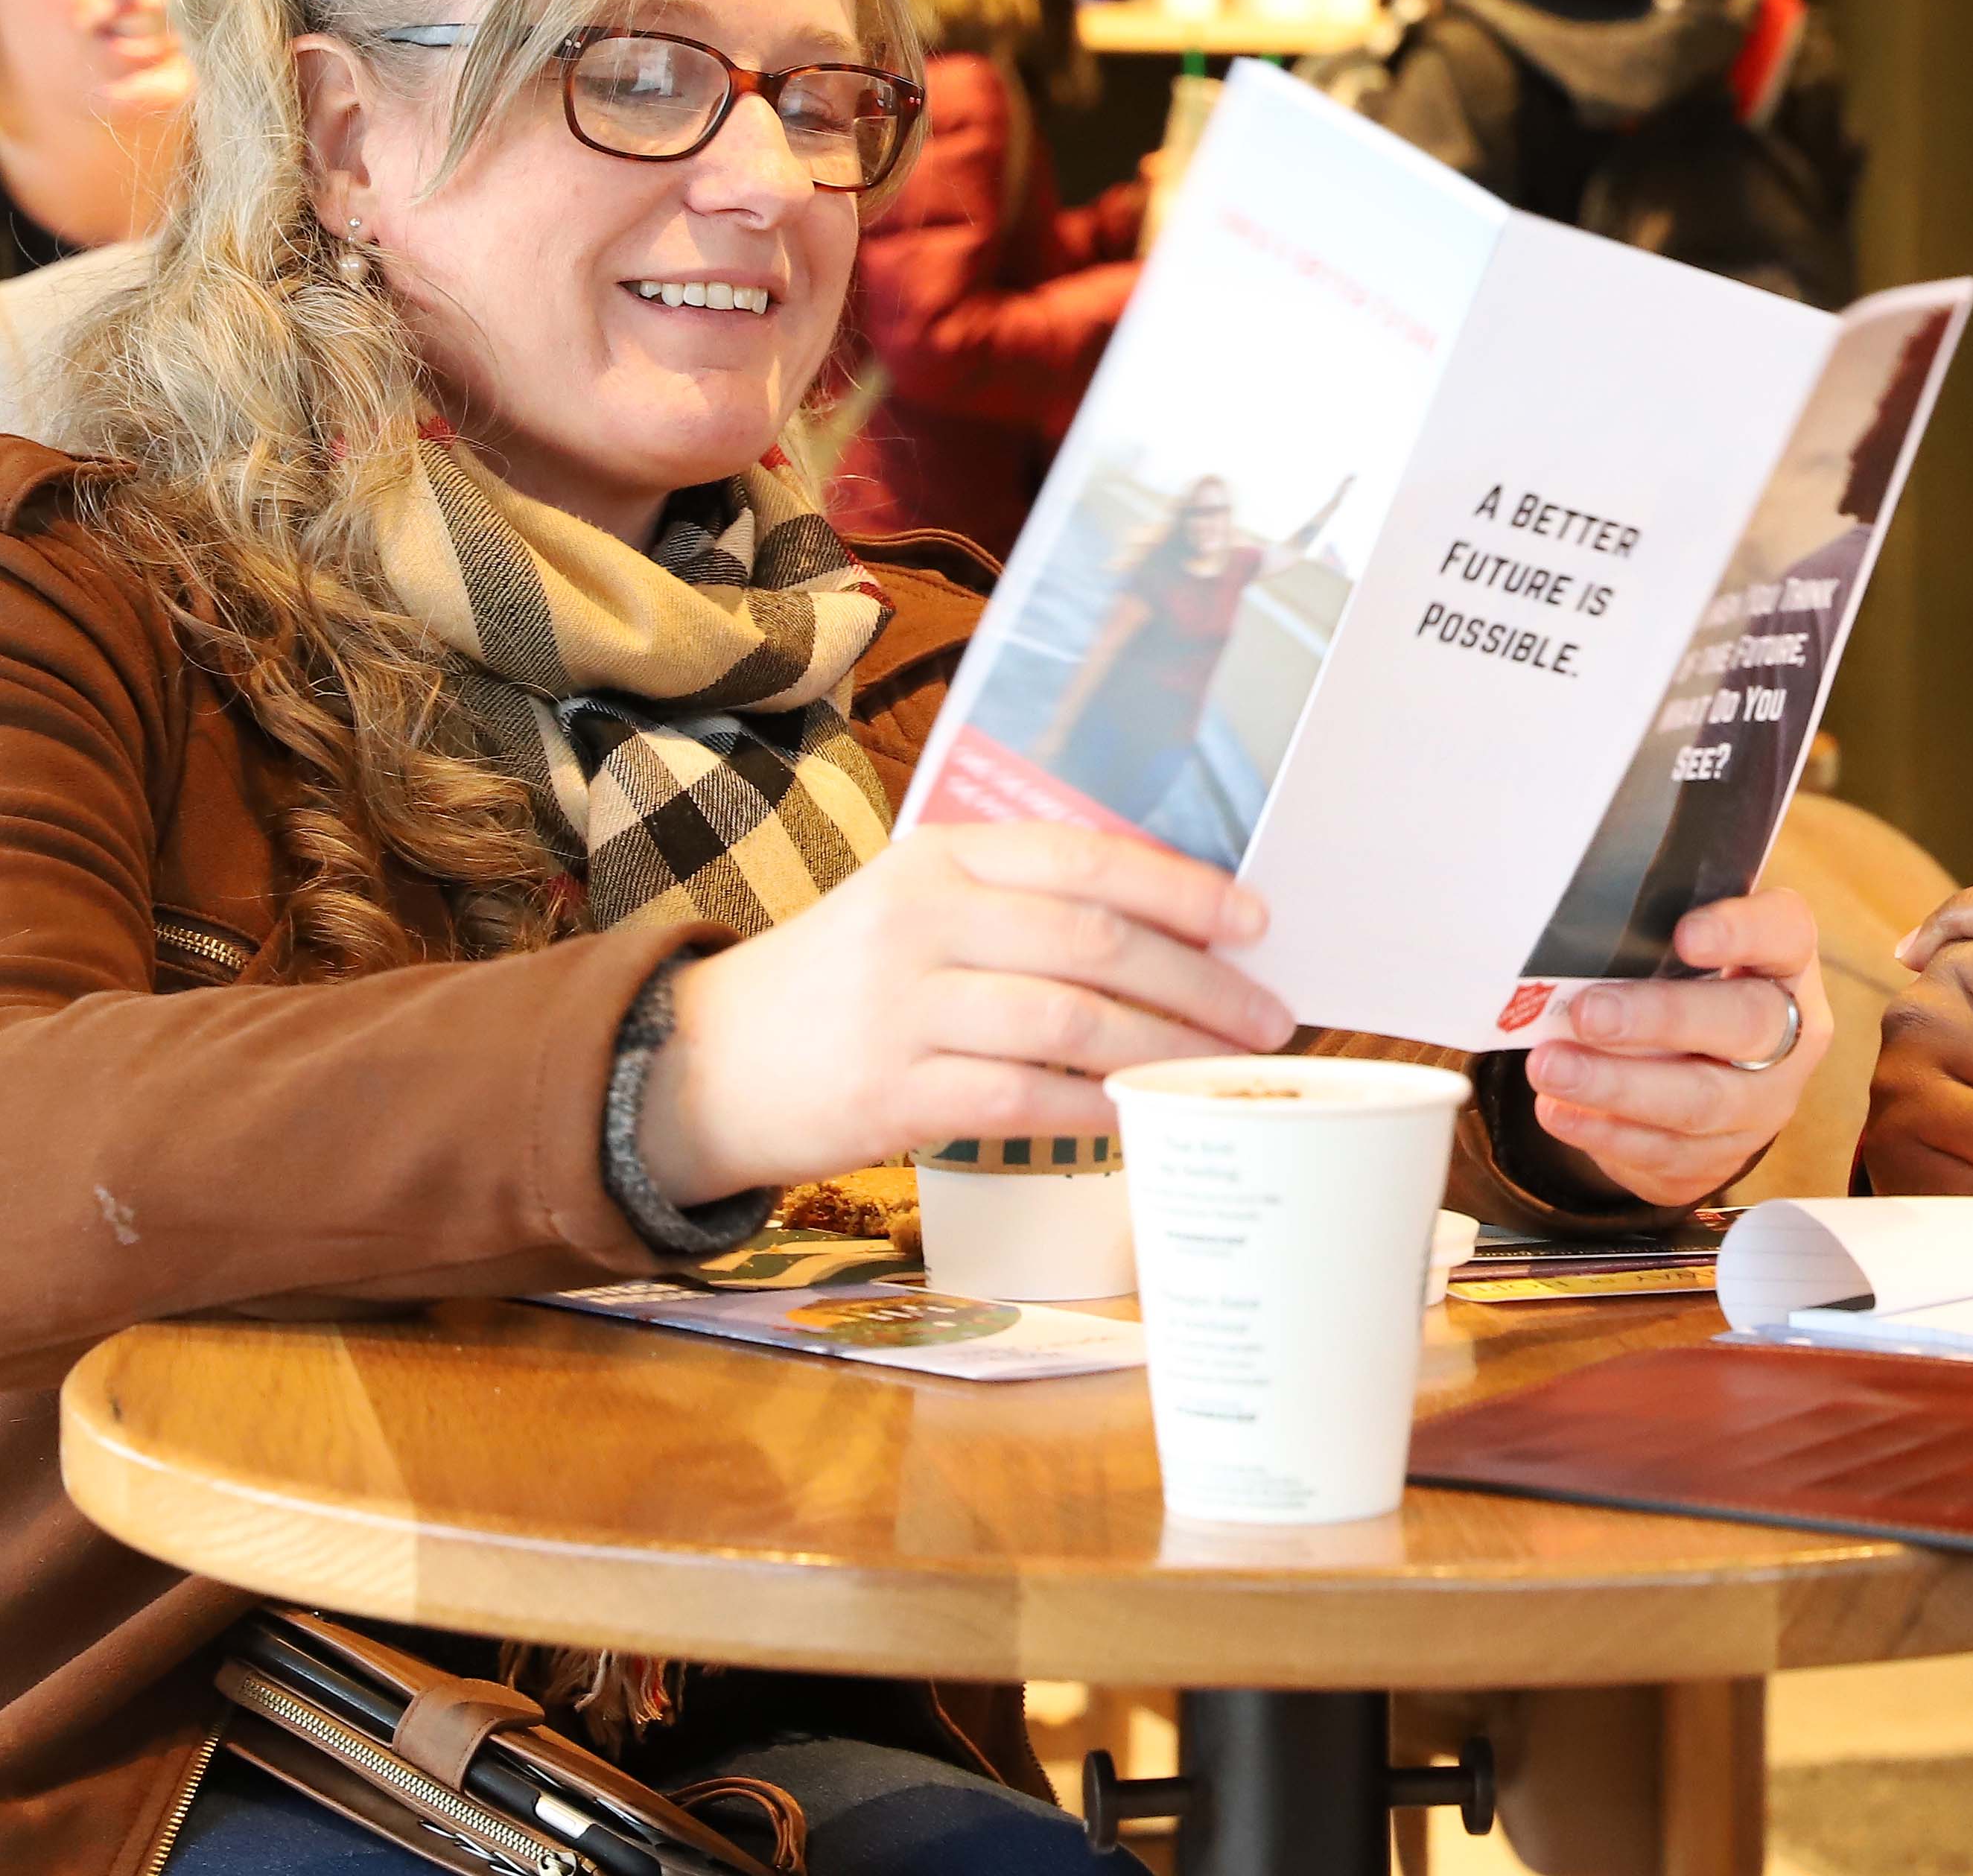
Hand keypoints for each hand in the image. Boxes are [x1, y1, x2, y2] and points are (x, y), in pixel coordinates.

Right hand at [633, 820, 1292, 1203]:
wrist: (704, 1063)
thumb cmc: (838, 984)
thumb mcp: (913, 907)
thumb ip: (1016, 903)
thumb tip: (1166, 929)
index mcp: (939, 858)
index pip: (1085, 858)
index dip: (1183, 888)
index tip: (1256, 921)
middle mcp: (922, 920)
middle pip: (1095, 941)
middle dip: (1201, 981)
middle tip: (1268, 1017)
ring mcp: (903, 1008)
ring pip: (1071, 1020)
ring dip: (1166, 1046)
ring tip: (1225, 1067)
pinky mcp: (891, 1094)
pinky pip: (1024, 1099)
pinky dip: (1095, 1108)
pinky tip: (1142, 1114)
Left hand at [1521, 890, 1834, 1210]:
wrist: (1711, 1078)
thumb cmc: (1687, 989)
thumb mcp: (1681, 950)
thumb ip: (1649, 936)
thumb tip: (1572, 937)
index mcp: (1786, 962)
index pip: (1783, 933)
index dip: (1739, 932)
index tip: (1684, 934)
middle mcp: (1790, 1035)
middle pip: (1744, 1024)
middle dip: (1660, 1019)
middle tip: (1589, 1013)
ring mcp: (1762, 1105)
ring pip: (1700, 1101)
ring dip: (1617, 1086)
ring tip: (1551, 1068)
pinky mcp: (1723, 1157)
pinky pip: (1666, 1151)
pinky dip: (1604, 1132)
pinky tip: (1559, 1111)